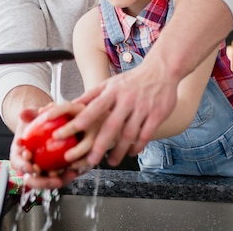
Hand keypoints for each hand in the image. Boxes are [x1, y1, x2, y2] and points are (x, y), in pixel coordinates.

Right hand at [11, 104, 93, 188]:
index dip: (23, 167)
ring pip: (48, 182)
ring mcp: (43, 171)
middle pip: (33, 180)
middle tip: (52, 177)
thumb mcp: (33, 115)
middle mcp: (30, 166)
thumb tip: (24, 113)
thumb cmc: (37, 121)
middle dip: (42, 181)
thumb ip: (29, 113)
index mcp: (19, 155)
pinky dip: (67, 175)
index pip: (18, 164)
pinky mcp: (56, 171)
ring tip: (67, 175)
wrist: (45, 125)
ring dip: (57, 181)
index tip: (31, 166)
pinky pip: (60, 176)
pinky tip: (75, 170)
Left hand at [58, 59, 177, 166]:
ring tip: (111, 162)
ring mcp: (143, 108)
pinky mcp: (157, 114)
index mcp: (113, 91)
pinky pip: (146, 135)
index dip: (84, 119)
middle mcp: (127, 100)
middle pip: (112, 126)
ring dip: (119, 150)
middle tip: (91, 160)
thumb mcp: (110, 83)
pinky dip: (137, 146)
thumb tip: (71, 105)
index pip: (96, 107)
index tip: (72, 130)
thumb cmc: (132, 79)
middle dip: (100, 145)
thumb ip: (91, 95)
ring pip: (129, 134)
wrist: (161, 70)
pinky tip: (131, 153)